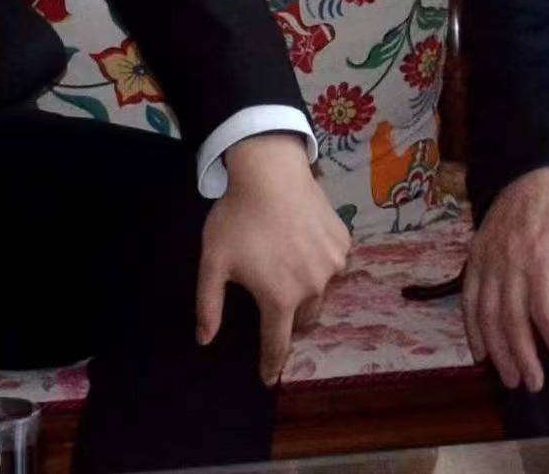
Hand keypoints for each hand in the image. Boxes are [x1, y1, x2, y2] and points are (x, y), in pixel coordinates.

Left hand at [198, 132, 350, 384]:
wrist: (270, 172)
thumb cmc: (237, 217)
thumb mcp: (213, 262)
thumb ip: (209, 305)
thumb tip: (205, 339)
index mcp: (279, 297)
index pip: (277, 344)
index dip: (271, 364)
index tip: (267, 378)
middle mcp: (312, 287)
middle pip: (303, 321)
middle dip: (289, 321)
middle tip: (274, 303)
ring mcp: (332, 265)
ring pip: (321, 293)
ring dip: (306, 290)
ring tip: (287, 266)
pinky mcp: (343, 244)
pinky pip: (332, 265)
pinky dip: (319, 263)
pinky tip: (301, 243)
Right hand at [462, 166, 548, 392]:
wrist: (532, 169)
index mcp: (542, 253)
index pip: (545, 310)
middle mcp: (510, 259)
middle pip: (512, 318)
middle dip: (523, 356)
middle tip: (534, 384)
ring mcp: (488, 259)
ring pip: (486, 313)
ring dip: (497, 350)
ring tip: (510, 378)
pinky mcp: (475, 257)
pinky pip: (468, 298)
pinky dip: (471, 328)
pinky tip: (480, 353)